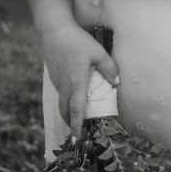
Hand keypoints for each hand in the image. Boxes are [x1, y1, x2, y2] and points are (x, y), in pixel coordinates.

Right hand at [40, 22, 118, 136]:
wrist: (55, 31)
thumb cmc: (78, 41)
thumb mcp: (97, 52)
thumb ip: (108, 67)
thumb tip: (116, 81)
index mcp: (76, 84)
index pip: (77, 111)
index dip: (77, 126)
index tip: (76, 139)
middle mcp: (65, 87)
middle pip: (66, 111)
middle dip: (71, 123)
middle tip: (78, 131)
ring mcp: (57, 82)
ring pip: (62, 102)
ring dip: (68, 112)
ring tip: (76, 116)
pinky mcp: (54, 76)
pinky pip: (60, 92)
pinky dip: (65, 99)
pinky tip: (73, 93)